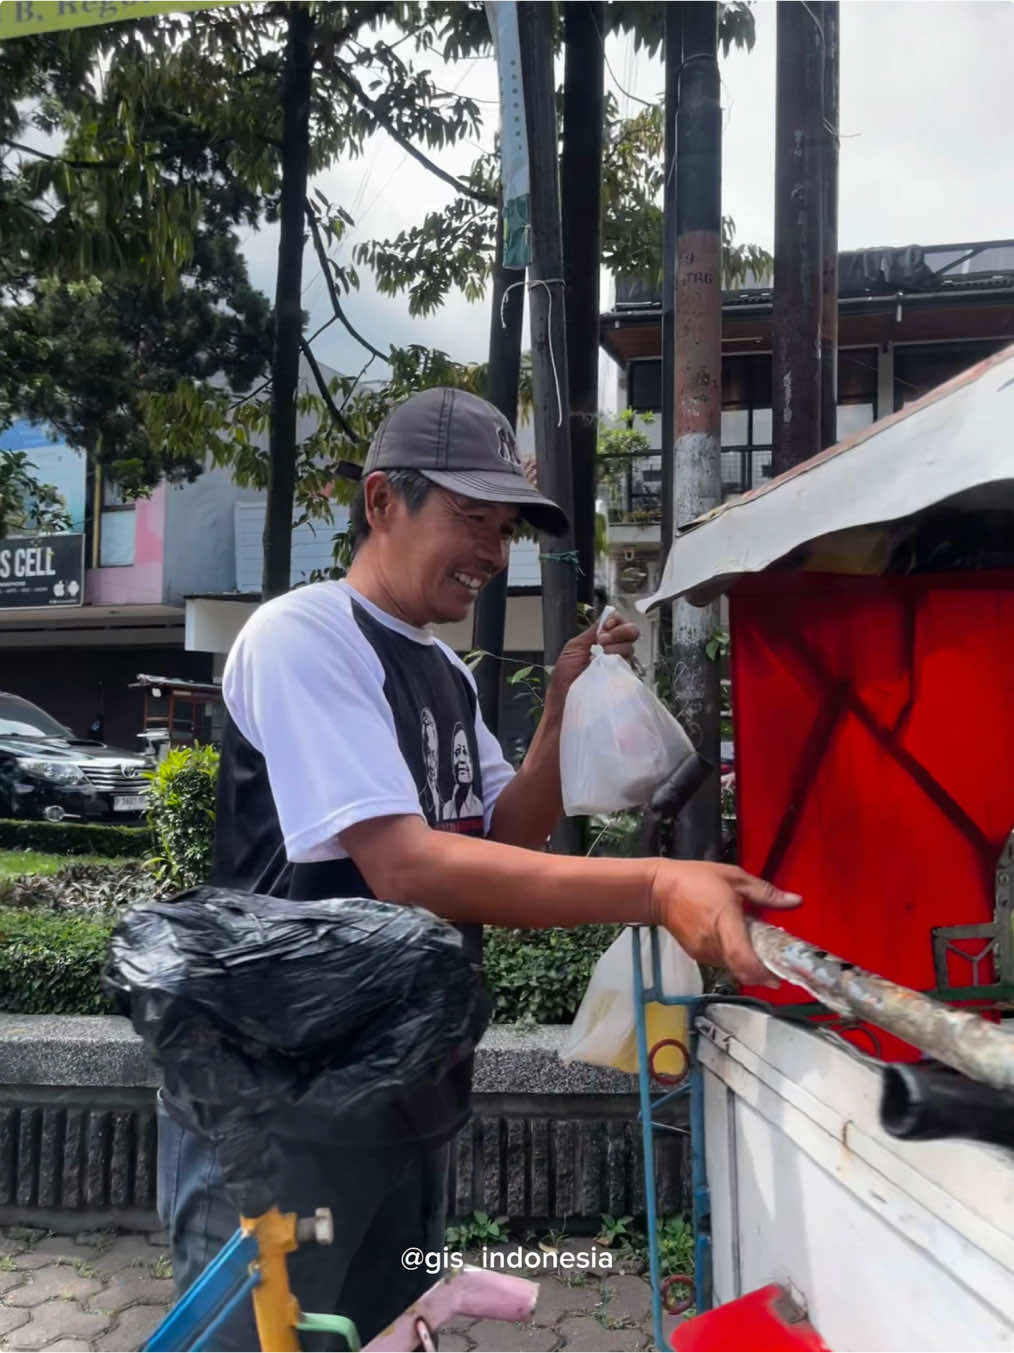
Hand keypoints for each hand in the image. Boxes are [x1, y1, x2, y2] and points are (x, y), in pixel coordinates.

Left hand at [548, 611, 639, 703]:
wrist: (564, 701)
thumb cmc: (565, 679)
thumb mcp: (574, 647)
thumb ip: (591, 632)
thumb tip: (606, 617)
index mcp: (602, 642)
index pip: (619, 623)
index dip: (616, 621)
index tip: (606, 627)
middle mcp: (614, 652)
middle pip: (631, 632)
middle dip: (619, 632)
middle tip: (602, 642)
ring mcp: (620, 666)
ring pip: (630, 647)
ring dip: (615, 649)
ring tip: (599, 660)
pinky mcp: (623, 680)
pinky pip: (630, 665)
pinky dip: (618, 661)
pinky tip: (607, 667)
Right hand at [650, 861, 801, 986]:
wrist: (658, 890)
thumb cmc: (697, 879)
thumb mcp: (735, 878)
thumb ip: (766, 893)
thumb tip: (797, 901)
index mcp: (724, 921)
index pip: (742, 958)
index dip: (761, 973)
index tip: (779, 978)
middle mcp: (713, 943)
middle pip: (742, 968)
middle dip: (762, 969)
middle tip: (777, 961)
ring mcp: (703, 952)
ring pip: (732, 966)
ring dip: (747, 962)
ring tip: (758, 946)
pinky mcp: (696, 955)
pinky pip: (722, 960)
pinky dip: (733, 956)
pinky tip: (737, 941)